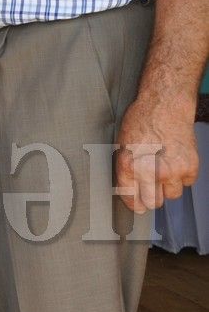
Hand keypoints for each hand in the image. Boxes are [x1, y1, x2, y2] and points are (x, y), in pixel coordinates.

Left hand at [115, 98, 198, 213]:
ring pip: (171, 195)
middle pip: (154, 203)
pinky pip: (186, 183)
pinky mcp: (190, 168)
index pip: (132, 199)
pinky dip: (182, 176)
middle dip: (151, 197)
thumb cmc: (141, 121)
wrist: (164, 106)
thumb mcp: (122, 146)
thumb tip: (129, 189)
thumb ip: (126, 170)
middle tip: (150, 187)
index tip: (136, 204)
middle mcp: (151, 172)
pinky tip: (175, 162)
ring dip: (167, 186)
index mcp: (129, 167)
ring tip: (162, 169)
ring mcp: (173, 171)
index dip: (134, 204)